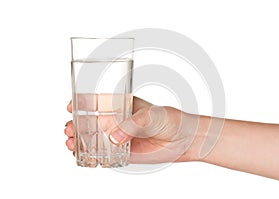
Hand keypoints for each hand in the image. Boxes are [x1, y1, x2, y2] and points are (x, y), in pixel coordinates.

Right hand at [64, 97, 203, 162]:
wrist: (184, 140)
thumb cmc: (170, 120)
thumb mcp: (152, 115)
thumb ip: (133, 124)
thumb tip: (113, 137)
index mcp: (122, 105)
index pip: (97, 101)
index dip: (81, 102)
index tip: (71, 106)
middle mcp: (117, 121)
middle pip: (90, 121)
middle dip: (76, 124)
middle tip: (70, 129)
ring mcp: (118, 137)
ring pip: (93, 139)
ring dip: (79, 140)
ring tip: (71, 143)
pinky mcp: (123, 153)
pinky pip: (103, 155)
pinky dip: (91, 156)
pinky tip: (83, 157)